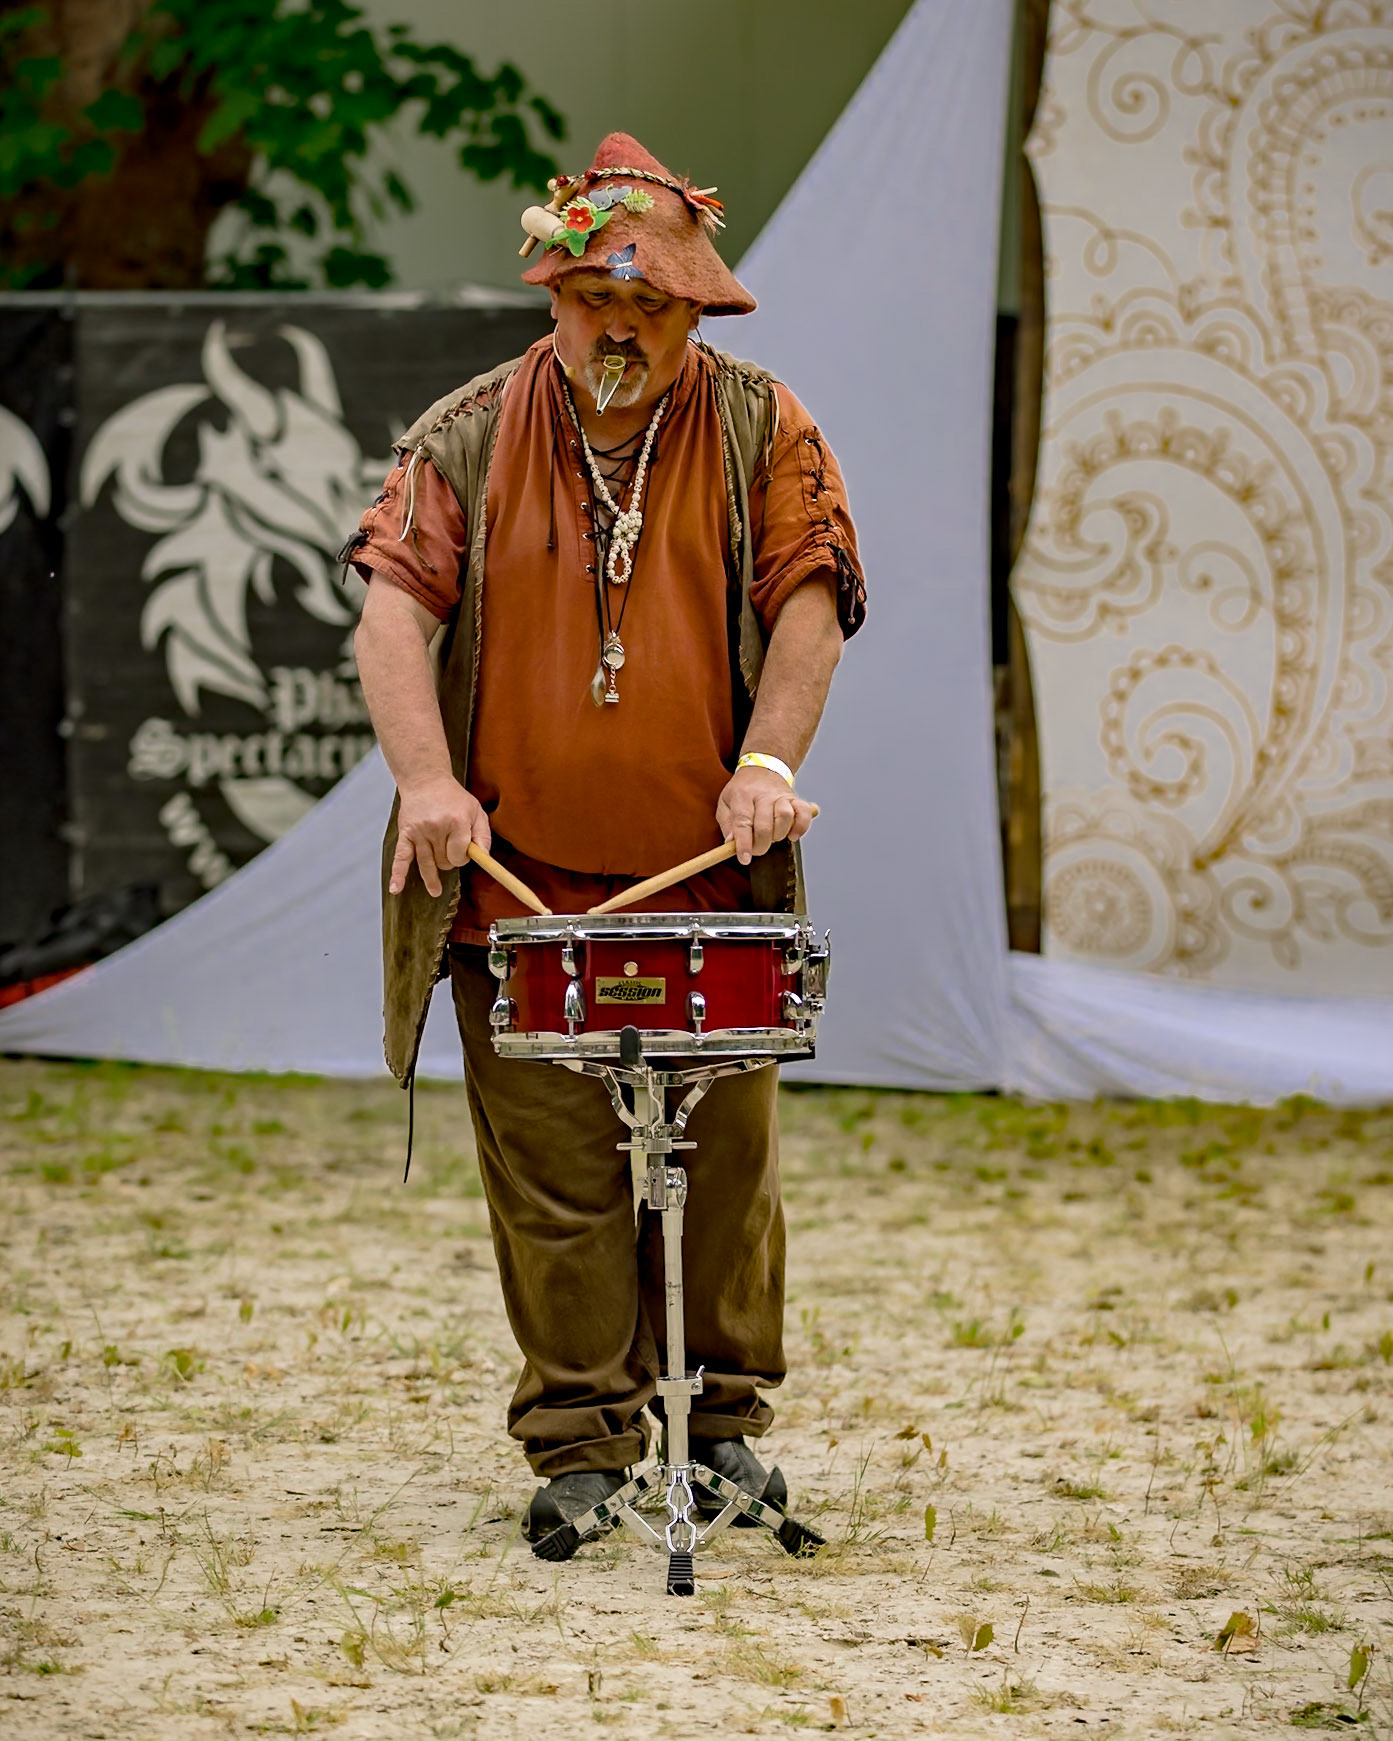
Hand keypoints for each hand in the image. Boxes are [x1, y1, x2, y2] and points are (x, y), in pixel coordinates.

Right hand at [390, 775, 490, 896]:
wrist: (426, 781)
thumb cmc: (454, 798)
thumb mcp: (476, 811)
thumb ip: (483, 835)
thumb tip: (484, 858)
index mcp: (457, 822)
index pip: (460, 855)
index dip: (462, 857)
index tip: (462, 851)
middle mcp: (437, 827)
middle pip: (444, 861)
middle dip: (449, 860)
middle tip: (449, 849)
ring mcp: (419, 831)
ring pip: (427, 864)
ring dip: (432, 877)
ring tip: (435, 891)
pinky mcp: (405, 834)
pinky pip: (401, 857)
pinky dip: (398, 874)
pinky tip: (396, 889)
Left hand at [716, 766, 815, 865]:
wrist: (762, 769)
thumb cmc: (742, 791)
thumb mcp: (725, 803)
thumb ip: (728, 825)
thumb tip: (731, 844)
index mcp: (742, 795)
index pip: (742, 822)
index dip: (744, 843)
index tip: (744, 859)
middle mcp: (763, 794)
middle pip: (764, 825)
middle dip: (760, 845)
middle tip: (756, 849)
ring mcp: (781, 796)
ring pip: (785, 817)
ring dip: (779, 835)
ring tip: (772, 837)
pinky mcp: (795, 798)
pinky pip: (804, 812)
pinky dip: (801, 827)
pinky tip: (793, 835)